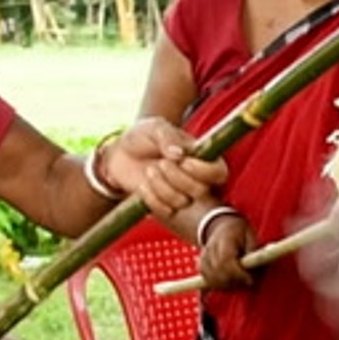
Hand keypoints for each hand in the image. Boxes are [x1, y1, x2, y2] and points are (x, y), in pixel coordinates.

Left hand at [101, 118, 229, 218]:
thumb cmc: (142, 137)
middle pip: (201, 190)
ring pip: (182, 201)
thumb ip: (168, 137)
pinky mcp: (165, 206)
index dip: (204, 171)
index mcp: (201, 157)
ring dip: (162, 187)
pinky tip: (144, 185)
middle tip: (161, 164)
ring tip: (149, 171)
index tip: (184, 161)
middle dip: (179, 178)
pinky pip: (166, 211)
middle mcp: (195, 178)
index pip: (219, 171)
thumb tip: (179, 154)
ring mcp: (181, 194)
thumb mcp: (155, 128)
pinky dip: (152, 198)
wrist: (119, 154)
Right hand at [199, 210, 257, 290]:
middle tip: (247, 281)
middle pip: (218, 271)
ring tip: (240, 281)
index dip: (238, 273)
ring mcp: (203, 257)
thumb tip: (254, 268)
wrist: (222, 227)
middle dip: (234, 281)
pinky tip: (230, 282)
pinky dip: (220, 285)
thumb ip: (253, 252)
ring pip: (212, 279)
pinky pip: (208, 281)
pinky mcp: (201, 265)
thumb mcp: (250, 236)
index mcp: (224, 238)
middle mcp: (210, 248)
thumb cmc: (240, 233)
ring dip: (228, 285)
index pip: (226, 260)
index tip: (250, 280)